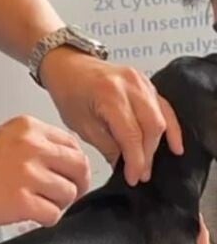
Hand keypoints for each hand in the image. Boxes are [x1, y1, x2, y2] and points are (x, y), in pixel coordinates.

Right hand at [0, 115, 91, 227]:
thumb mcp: (4, 136)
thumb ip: (36, 143)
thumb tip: (65, 161)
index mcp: (29, 128)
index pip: (73, 144)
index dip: (74, 165)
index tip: (69, 175)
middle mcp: (32, 147)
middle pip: (79, 168)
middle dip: (76, 185)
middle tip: (65, 195)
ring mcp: (28, 174)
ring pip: (69, 193)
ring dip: (58, 204)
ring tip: (38, 204)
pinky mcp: (23, 202)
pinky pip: (54, 215)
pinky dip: (45, 219)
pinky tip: (29, 215)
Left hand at [40, 49, 182, 185]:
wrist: (68, 65)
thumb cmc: (69, 92)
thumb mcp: (80, 124)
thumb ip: (106, 145)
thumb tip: (123, 165)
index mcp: (109, 95)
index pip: (131, 135)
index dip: (135, 160)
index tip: (133, 178)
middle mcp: (130, 85)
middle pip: (150, 127)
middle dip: (147, 155)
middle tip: (141, 175)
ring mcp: (141, 82)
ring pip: (160, 118)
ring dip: (157, 145)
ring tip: (149, 165)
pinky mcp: (147, 82)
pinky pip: (165, 107)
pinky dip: (171, 127)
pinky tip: (175, 145)